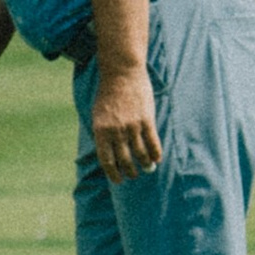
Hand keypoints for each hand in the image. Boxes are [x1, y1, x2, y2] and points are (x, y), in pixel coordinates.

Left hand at [91, 63, 160, 180]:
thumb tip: (108, 154)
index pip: (107, 160)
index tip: (118, 181)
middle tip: (133, 175)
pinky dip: (156, 154)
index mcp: (100, 131)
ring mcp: (132, 126)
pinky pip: (153, 143)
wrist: (121, 73)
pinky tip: (157, 159)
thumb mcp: (97, 115)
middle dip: (130, 172)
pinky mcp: (146, 119)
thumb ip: (102, 133)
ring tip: (147, 168)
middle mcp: (116, 131)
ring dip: (145, 165)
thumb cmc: (107, 94)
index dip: (113, 174)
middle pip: (125, 160)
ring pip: (141, 154)